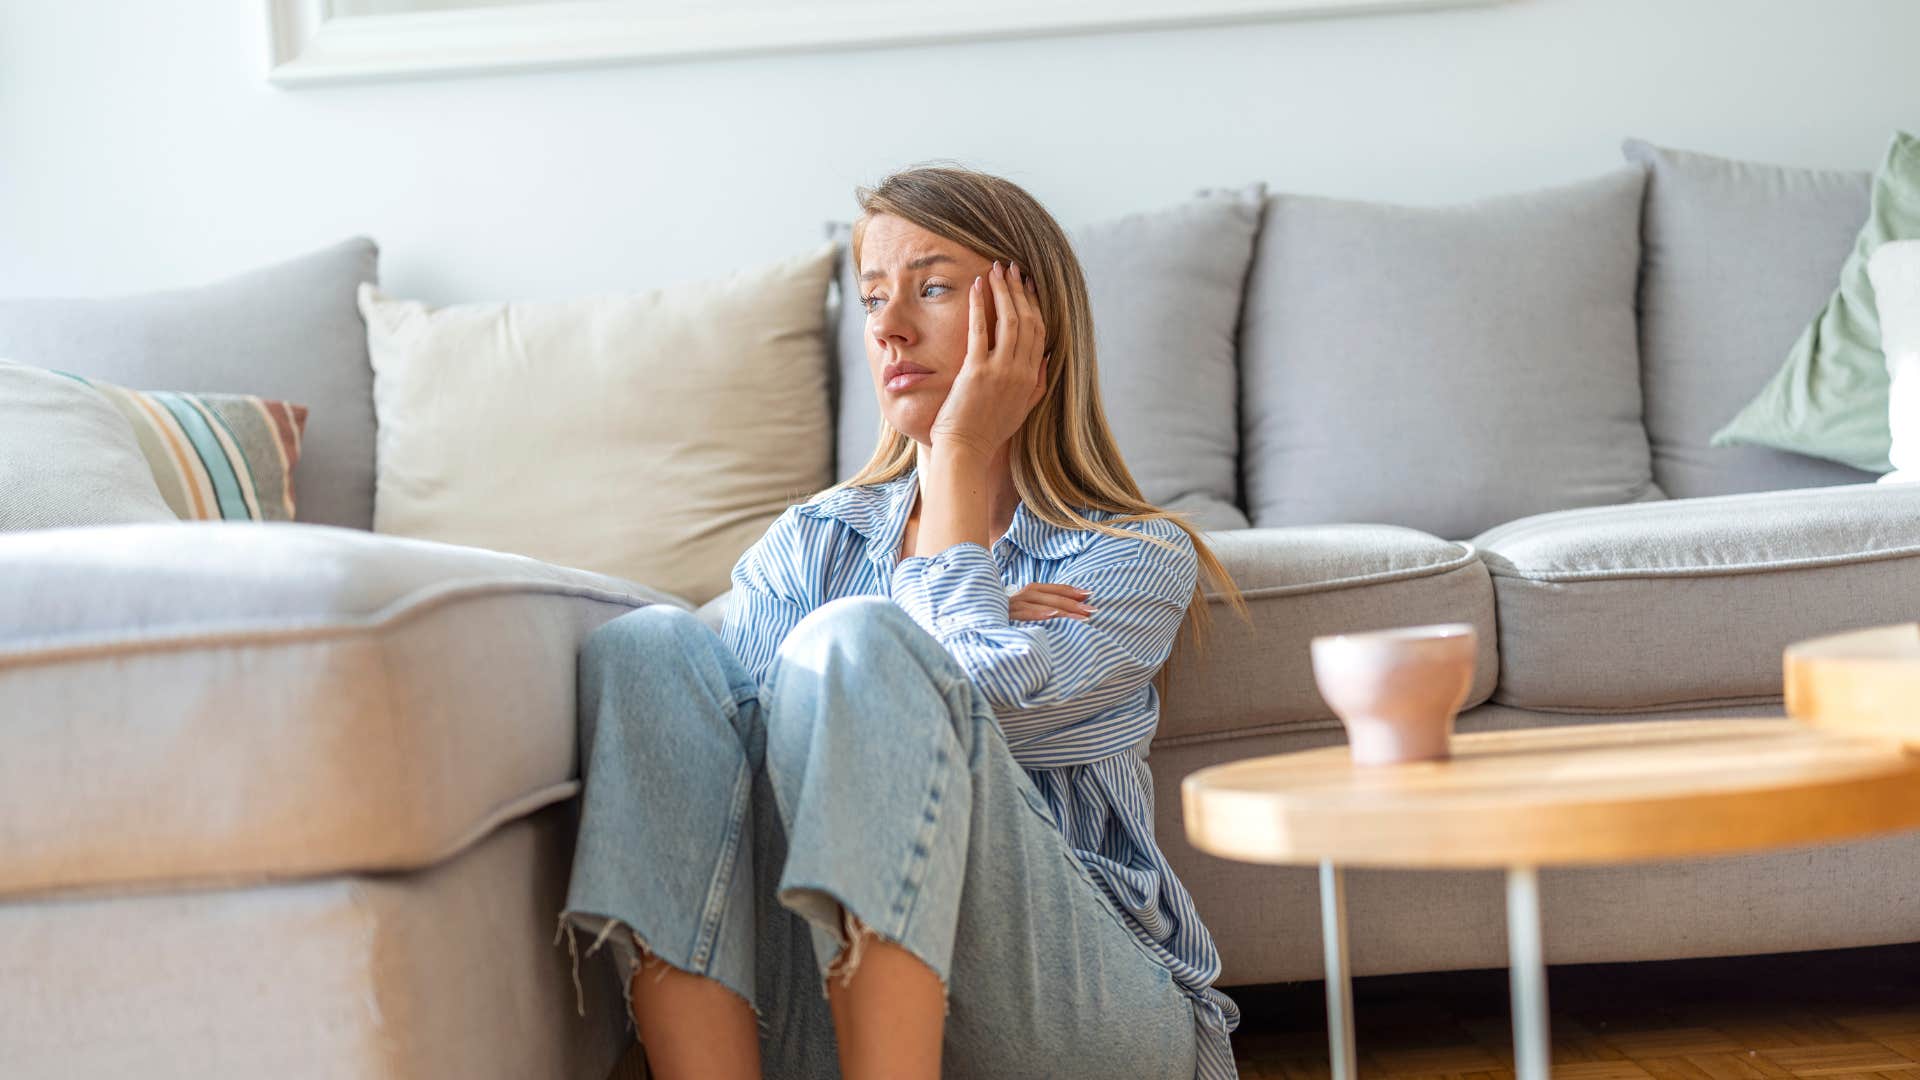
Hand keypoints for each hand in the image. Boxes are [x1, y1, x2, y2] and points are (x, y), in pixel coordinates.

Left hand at [930, 259, 1048, 458]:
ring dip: (1003, 290)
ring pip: (1010, 320)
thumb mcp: (1023, 409)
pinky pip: (981, 330)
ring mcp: (1000, 370)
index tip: (1028, 285)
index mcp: (1033, 378)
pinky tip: (977, 286)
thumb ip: (1038, 383)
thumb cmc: (989, 432)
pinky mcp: (977, 371)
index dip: (1035, 304)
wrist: (967, 450)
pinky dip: (980, 305)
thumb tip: (1048, 359)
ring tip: (996, 269)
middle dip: (1020, 290)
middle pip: (1028, 320)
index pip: (1040, 332)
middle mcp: (1021, 371)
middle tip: (1012, 268)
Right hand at [1009, 582, 1092, 621]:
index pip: (1054, 589)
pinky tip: (1052, 616)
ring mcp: (1013, 605)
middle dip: (1073, 602)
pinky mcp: (1005, 615)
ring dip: (1061, 609)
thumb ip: (1047, 606)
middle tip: (1092, 610)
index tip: (1089, 594)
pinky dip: (1038, 613)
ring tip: (1079, 616)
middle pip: (1050, 596)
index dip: (1072, 590)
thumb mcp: (1029, 610)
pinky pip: (1024, 614)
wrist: (981, 623)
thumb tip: (1074, 605)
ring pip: (1040, 604)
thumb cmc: (1009, 617)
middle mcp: (1022, 595)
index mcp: (1029, 592)